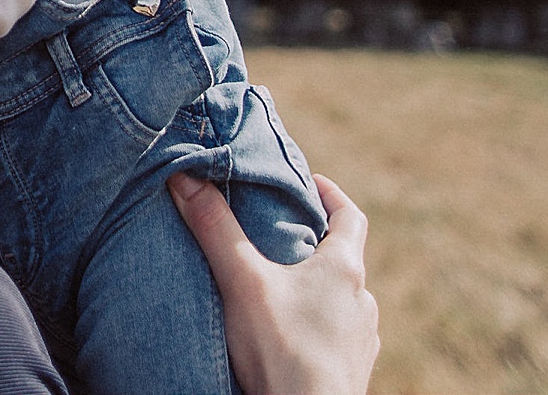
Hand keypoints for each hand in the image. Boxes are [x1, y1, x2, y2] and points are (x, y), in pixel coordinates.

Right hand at [169, 172, 378, 394]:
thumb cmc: (281, 350)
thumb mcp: (242, 282)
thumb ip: (215, 228)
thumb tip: (185, 175)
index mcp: (344, 269)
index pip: (350, 216)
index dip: (331, 194)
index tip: (311, 182)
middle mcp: (362, 300)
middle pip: (342, 259)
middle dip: (312, 244)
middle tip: (279, 235)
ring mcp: (362, 339)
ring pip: (342, 301)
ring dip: (317, 289)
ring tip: (281, 289)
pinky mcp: (353, 371)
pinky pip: (339, 337)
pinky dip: (318, 327)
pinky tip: (293, 336)